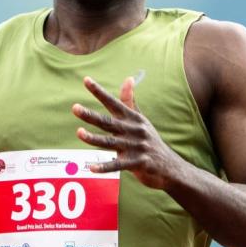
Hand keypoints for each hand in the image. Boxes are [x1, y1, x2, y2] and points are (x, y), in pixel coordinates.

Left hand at [72, 75, 185, 189]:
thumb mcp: (141, 120)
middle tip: (75, 108)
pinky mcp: (137, 163)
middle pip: (108, 122)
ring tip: (79, 132)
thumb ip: (130, 102)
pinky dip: (104, 167)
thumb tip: (128, 78)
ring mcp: (135, 147)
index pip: (113, 102)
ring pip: (110, 142)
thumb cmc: (150, 141)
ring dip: (93, 138)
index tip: (85, 80)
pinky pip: (117, 165)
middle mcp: (133, 130)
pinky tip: (91, 168)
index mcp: (132, 118)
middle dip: (91, 115)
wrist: (170, 166)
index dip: (99, 92)